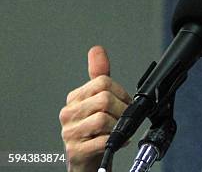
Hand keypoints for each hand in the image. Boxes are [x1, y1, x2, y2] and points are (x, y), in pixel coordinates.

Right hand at [59, 46, 130, 171]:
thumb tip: (96, 49)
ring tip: (117, 130)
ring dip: (118, 126)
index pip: (102, 82)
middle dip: (121, 110)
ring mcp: (70, 132)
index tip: (124, 103)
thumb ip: (98, 74)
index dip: (120, 92)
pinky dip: (116, 140)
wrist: (86, 160)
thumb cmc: (93, 130)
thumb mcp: (96, 99)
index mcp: (75, 98)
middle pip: (104, 99)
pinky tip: (116, 141)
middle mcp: (68, 113)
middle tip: (123, 118)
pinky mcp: (75, 151)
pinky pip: (102, 140)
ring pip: (103, 119)